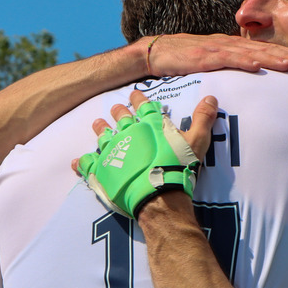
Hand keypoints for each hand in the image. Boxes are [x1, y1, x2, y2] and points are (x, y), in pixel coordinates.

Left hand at [73, 91, 218, 217]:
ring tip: (97, 123)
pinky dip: (82, 163)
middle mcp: (128, 133)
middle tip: (115, 108)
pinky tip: (77, 161)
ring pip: (103, 136)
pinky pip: (88, 165)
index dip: (139, 99)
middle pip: (120, 118)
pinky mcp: (101, 171)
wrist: (157, 194)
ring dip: (100, 129)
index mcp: (149, 124)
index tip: (134, 94)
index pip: (143, 105)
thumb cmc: (177, 166)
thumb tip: (211, 97)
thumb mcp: (196, 141)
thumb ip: (203, 119)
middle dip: (118, 112)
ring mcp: (112, 151)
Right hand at [140, 34, 287, 76]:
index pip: (261, 49)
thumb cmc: (182, 61)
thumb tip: (245, 77)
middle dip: (284, 54)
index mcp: (230, 46)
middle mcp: (226, 45)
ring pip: (248, 53)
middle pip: (261, 49)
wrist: (154, 53)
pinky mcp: (203, 57)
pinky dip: (242, 62)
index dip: (282, 53)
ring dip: (270, 58)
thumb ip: (227, 67)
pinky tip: (257, 66)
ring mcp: (215, 50)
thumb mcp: (209, 63)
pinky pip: (226, 60)